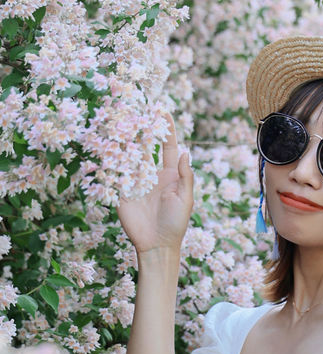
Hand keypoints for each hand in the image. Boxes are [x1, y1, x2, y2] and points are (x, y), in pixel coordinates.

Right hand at [116, 113, 193, 253]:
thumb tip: (186, 152)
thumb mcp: (186, 199)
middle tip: (137, 108)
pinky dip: (110, 159)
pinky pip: (115, 173)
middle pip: (146, 146)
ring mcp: (135, 181)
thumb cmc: (176, 223)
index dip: (166, 130)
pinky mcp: (121, 191)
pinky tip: (106, 144)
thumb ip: (185, 176)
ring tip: (120, 119)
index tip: (163, 111)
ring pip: (129, 155)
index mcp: (170, 174)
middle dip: (142, 128)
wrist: (157, 245)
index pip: (168, 147)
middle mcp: (151, 174)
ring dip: (125, 139)